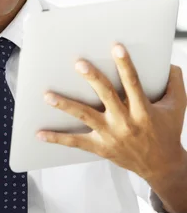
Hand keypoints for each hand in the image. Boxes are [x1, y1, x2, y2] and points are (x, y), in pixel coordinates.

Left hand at [37, 44, 186, 180]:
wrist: (161, 166)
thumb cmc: (167, 131)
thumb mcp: (178, 106)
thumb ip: (175, 82)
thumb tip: (169, 62)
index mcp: (144, 110)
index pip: (134, 83)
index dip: (125, 65)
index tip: (116, 47)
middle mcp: (126, 122)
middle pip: (106, 97)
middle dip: (93, 79)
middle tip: (79, 64)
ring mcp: (111, 135)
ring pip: (85, 117)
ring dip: (65, 105)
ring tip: (47, 95)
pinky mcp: (100, 147)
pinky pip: (76, 142)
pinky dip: (57, 138)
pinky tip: (39, 133)